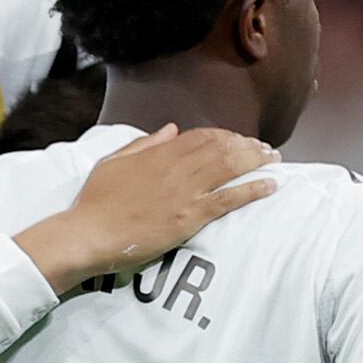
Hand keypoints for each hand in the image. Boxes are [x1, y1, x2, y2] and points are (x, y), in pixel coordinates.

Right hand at [19, 124, 275, 285]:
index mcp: (158, 154)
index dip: (225, 135)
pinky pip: (228, 199)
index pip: (201, 136)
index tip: (240, 139)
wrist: (88, 233)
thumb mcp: (114, 161)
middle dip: (247, 146)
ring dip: (256, 162)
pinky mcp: (188, 217)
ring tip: (274, 161)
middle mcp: (175, 168)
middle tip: (266, 149)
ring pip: (229, 168)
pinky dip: (252, 189)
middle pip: (221, 148)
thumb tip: (172, 128)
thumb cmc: (95, 201)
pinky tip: (270, 186)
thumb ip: (145, 143)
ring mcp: (184, 192)